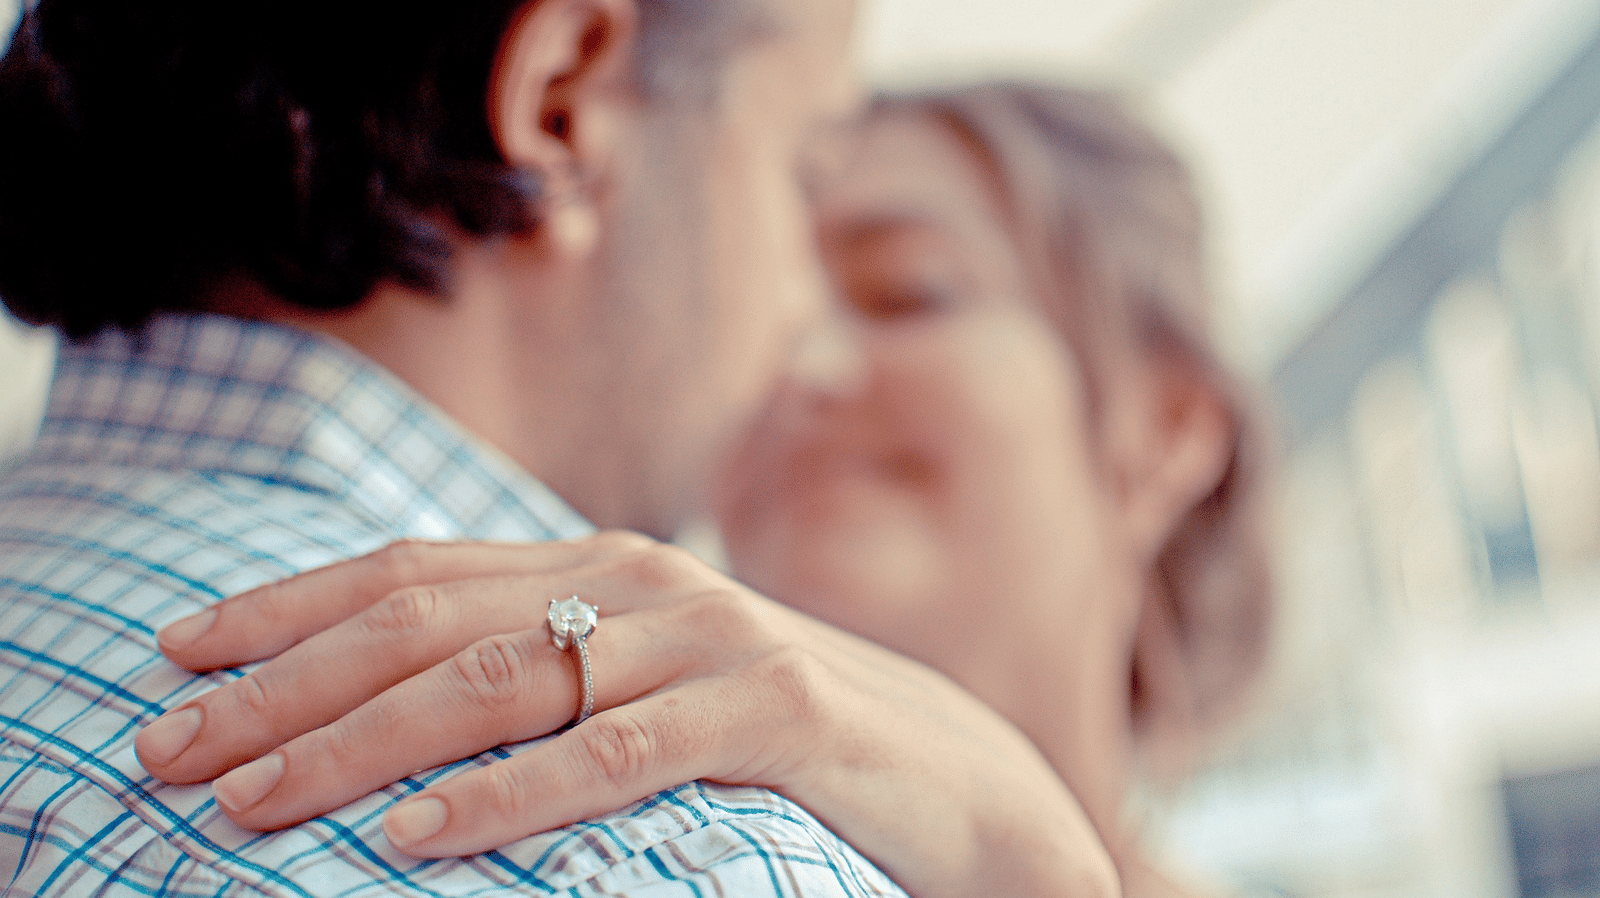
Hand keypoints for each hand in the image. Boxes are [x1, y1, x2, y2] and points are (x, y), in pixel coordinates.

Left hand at [136, 533, 1118, 897]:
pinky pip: (617, 753)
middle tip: (169, 748)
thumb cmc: (770, 734)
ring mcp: (708, 637)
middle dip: (285, 685)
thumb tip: (388, 707)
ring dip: (360, 742)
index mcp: (598, 567)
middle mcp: (639, 580)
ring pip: (504, 679)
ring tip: (252, 801)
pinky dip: (509, 794)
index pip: (413, 567)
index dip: (288, 603)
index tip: (177, 649)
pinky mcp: (771, 706)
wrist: (949, 768)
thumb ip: (542, 666)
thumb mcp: (639, 685)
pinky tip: (417, 835)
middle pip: (429, 619)